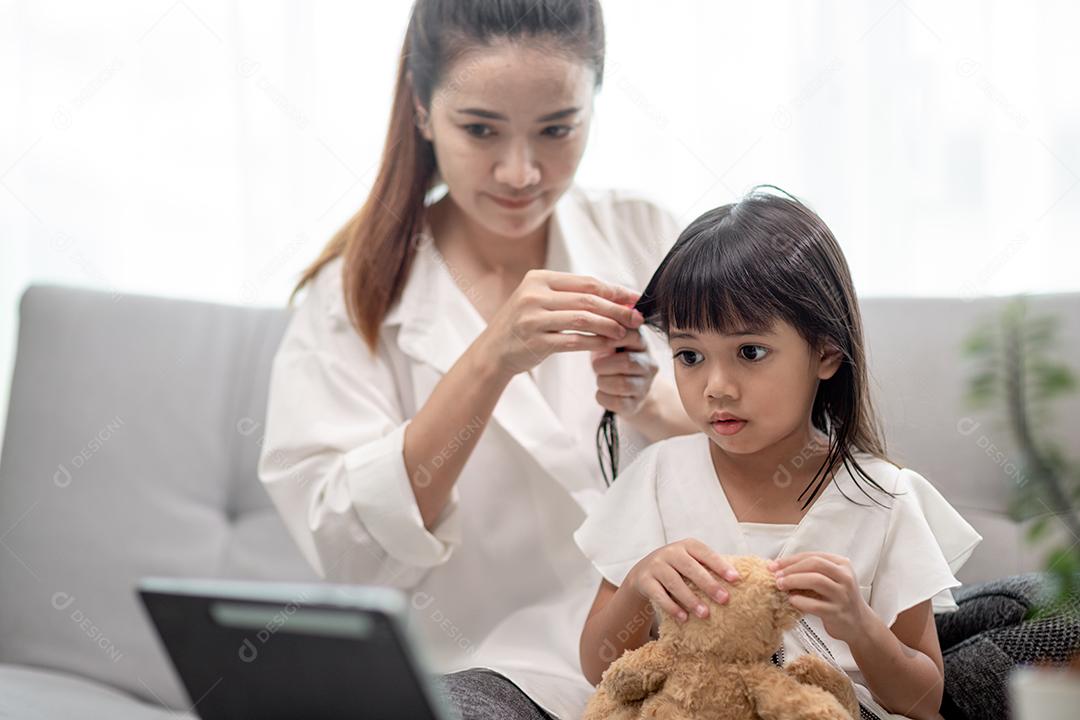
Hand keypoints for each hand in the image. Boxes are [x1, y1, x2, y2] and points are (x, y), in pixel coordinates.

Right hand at [477, 270, 642, 378]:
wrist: (492, 352)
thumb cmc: (523, 324)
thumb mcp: (540, 301)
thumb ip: (571, 296)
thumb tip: (616, 295)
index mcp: (538, 278)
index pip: (586, 282)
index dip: (614, 290)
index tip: (634, 298)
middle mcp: (534, 295)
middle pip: (588, 300)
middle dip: (617, 309)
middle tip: (636, 318)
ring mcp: (533, 318)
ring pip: (583, 319)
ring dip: (609, 326)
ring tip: (625, 332)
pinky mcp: (535, 341)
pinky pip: (574, 341)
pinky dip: (595, 342)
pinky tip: (608, 345)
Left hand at [591, 329, 658, 416]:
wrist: (630, 388)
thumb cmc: (615, 360)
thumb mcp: (611, 343)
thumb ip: (605, 334)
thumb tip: (596, 328)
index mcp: (643, 344)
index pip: (633, 335)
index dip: (611, 338)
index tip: (598, 341)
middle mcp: (649, 365)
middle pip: (627, 363)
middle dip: (604, 365)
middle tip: (596, 365)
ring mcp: (644, 386)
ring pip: (622, 384)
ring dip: (603, 381)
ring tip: (601, 378)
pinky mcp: (635, 404)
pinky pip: (617, 402)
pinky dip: (603, 397)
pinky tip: (603, 391)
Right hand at [626, 539, 741, 622]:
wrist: (644, 572)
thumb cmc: (678, 568)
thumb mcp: (692, 561)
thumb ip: (710, 567)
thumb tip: (741, 580)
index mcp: (687, 546)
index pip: (705, 553)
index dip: (720, 565)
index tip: (736, 579)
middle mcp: (670, 552)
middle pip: (690, 568)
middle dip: (708, 584)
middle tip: (724, 599)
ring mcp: (656, 566)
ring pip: (674, 583)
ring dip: (691, 599)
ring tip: (705, 614)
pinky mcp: (645, 581)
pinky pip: (659, 595)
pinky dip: (672, 607)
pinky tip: (684, 618)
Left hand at [769, 552, 872, 642]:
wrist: (858, 624)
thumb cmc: (838, 599)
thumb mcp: (830, 580)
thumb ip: (811, 571)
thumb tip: (779, 567)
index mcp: (842, 565)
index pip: (813, 556)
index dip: (790, 559)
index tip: (774, 565)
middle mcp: (845, 577)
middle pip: (815, 564)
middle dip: (791, 568)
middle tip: (776, 575)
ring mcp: (843, 595)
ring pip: (816, 580)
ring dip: (794, 581)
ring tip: (781, 585)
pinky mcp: (838, 612)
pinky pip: (816, 604)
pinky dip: (800, 601)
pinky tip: (791, 600)